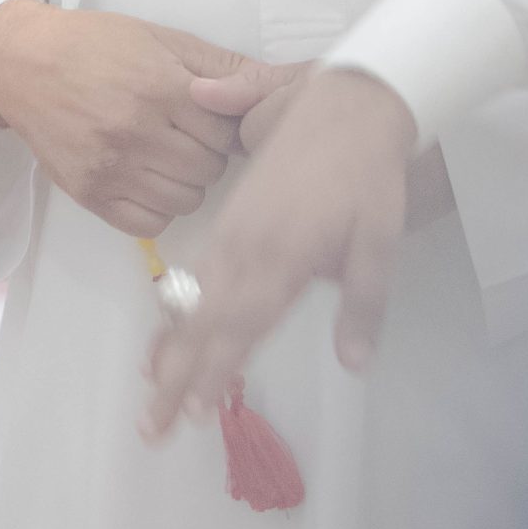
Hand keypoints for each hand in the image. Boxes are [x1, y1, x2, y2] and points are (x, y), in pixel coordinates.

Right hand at [0, 1, 297, 238]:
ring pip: (186, 200)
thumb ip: (220, 67)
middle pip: (210, 169)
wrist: (25, 64)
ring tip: (165, 153)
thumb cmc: (97, 45)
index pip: (226, 131)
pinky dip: (157, 205)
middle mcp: (136, 132)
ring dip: (185, 181)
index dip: (225, 125)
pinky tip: (146, 177)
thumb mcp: (162, 39)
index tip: (211, 116)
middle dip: (207, 152)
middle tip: (185, 132)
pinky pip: (150, 223)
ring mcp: (111, 168)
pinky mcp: (90, 195)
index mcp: (159, 88)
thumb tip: (274, 85)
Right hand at [142, 66, 417, 438]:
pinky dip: (177, 306)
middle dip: (176, 376)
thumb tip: (354, 364)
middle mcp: (246, 245)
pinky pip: (197, 269)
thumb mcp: (381, 240)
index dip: (214, 371)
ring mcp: (234, 229)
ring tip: (146, 390)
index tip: (192, 414)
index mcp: (283, 255)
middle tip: (151, 427)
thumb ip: (363, 302)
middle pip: (203, 321)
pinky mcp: (233, 215)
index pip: (241, 325)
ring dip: (169, 346)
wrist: (349, 101)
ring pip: (193, 298)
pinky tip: (166, 327)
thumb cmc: (369, 173)